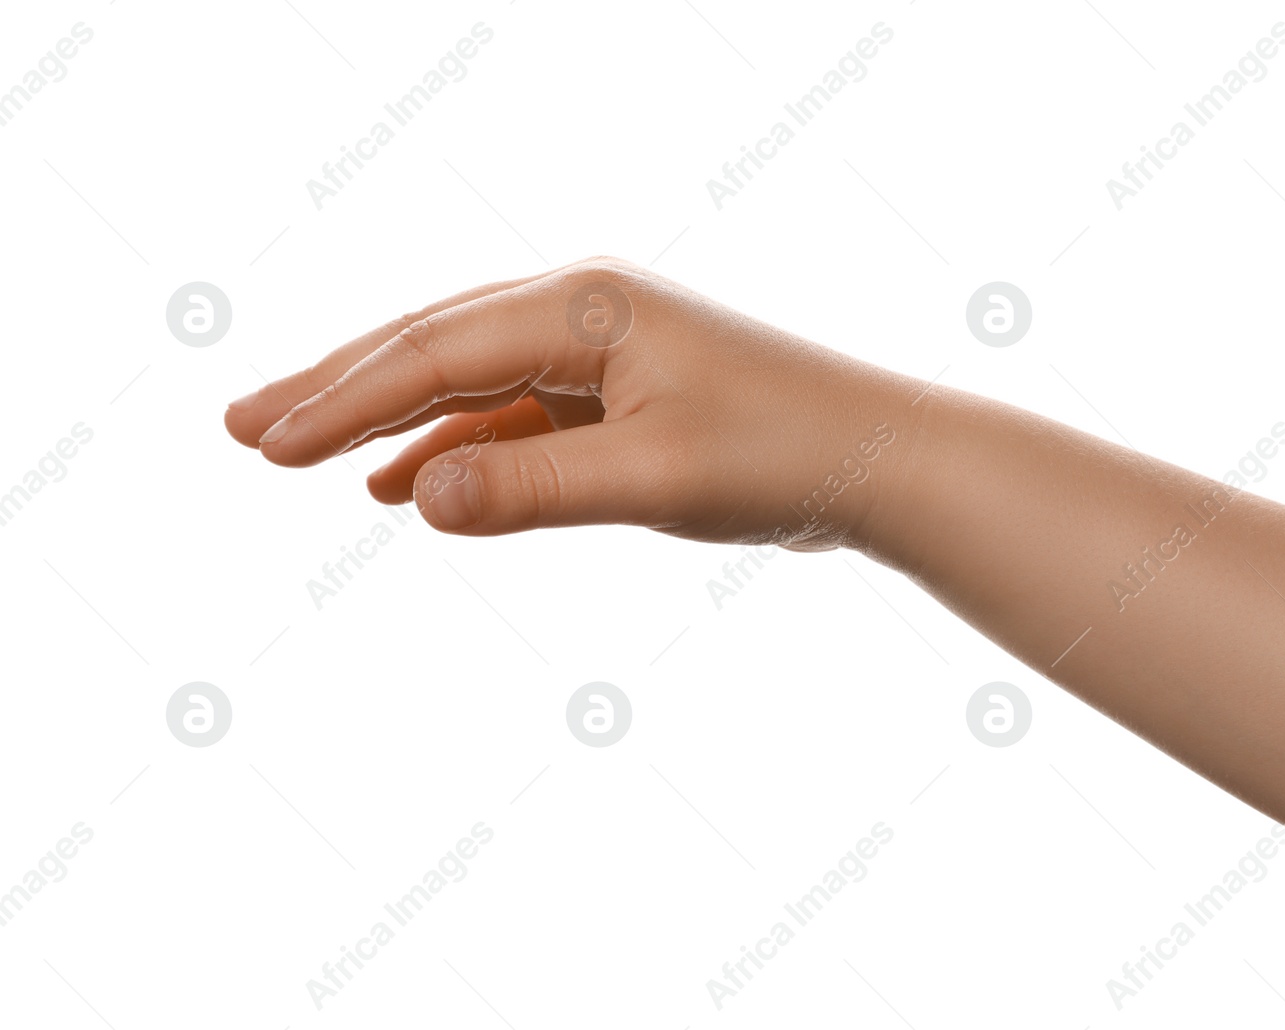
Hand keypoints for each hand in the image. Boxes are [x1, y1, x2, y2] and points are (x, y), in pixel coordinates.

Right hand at [224, 257, 920, 550]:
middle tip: (240, 429)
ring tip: (300, 453)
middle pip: (430, 344)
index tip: (261, 443)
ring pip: (465, 379)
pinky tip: (411, 482)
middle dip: (337, 389)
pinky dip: (457, 443)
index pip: (433, 351)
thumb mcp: (655, 478)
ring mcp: (599, 350)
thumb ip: (535, 487)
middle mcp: (582, 311)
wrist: (878, 458)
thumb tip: (415, 498)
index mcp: (583, 307)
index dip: (341, 399)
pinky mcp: (620, 392)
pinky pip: (513, 413)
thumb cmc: (783, 455)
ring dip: (387, 418)